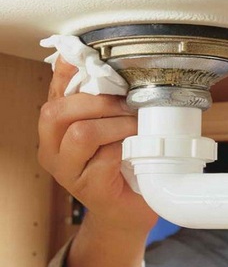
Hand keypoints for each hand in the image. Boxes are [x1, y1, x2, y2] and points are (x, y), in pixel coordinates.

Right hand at [38, 57, 157, 233]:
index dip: (67, 73)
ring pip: (82, 133)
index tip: (86, 57)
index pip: (54, 94)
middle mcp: (52, 150)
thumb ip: (101, 106)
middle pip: (59, 112)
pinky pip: (105, 157)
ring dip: (116, 125)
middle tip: (127, 103)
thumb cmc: (119, 166)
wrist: (127, 210)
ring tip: (135, 126)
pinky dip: (124, 147)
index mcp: (54, 131)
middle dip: (98, 101)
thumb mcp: (107, 130)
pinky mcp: (89, 188)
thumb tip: (107, 71)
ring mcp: (67, 172)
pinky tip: (135, 149)